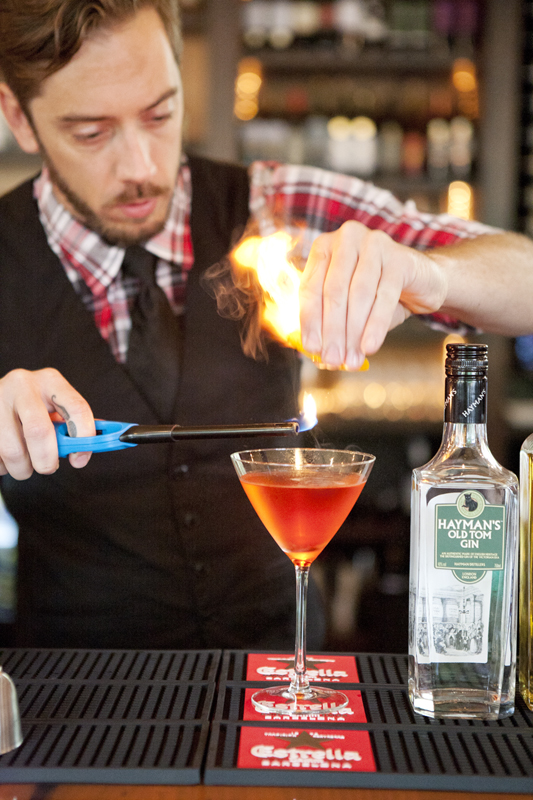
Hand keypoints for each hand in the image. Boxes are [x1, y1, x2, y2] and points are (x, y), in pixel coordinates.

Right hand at [0, 368, 95, 479]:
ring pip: (13, 451)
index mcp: (50, 381)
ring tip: (24, 463)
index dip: (84, 438)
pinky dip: (4, 467)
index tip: (79, 459)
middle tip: (48, 467)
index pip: (77, 408)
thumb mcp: (54, 406)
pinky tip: (6, 456)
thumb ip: (73, 424)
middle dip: (46, 460)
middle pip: (38, 431)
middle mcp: (22, 385)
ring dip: (22, 468)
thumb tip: (99, 443)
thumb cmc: (34, 407)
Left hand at [299, 220, 447, 369]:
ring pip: (358, 295)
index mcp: (325, 246)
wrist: (422, 280)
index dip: (310, 321)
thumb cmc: (376, 292)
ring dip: (353, 333)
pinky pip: (384, 297)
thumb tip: (313, 350)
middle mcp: (347, 238)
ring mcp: (374, 244)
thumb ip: (328, 320)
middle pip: (334, 291)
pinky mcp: (400, 258)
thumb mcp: (347, 303)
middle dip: (332, 331)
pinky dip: (376, 325)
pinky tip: (370, 347)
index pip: (310, 287)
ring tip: (351, 360)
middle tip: (332, 360)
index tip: (311, 349)